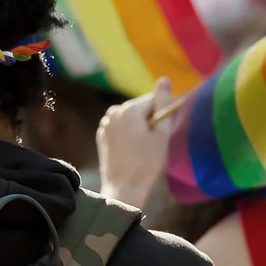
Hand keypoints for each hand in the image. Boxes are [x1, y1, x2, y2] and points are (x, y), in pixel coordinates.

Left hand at [96, 78, 174, 206]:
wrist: (123, 187)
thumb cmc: (147, 162)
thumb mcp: (161, 133)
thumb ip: (163, 104)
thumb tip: (164, 79)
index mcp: (128, 109)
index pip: (153, 100)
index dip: (162, 115)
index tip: (163, 133)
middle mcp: (113, 112)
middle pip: (140, 108)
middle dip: (149, 120)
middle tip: (153, 143)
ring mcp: (105, 124)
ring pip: (130, 118)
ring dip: (139, 127)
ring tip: (142, 148)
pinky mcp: (101, 135)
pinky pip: (120, 128)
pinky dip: (128, 134)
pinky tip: (131, 150)